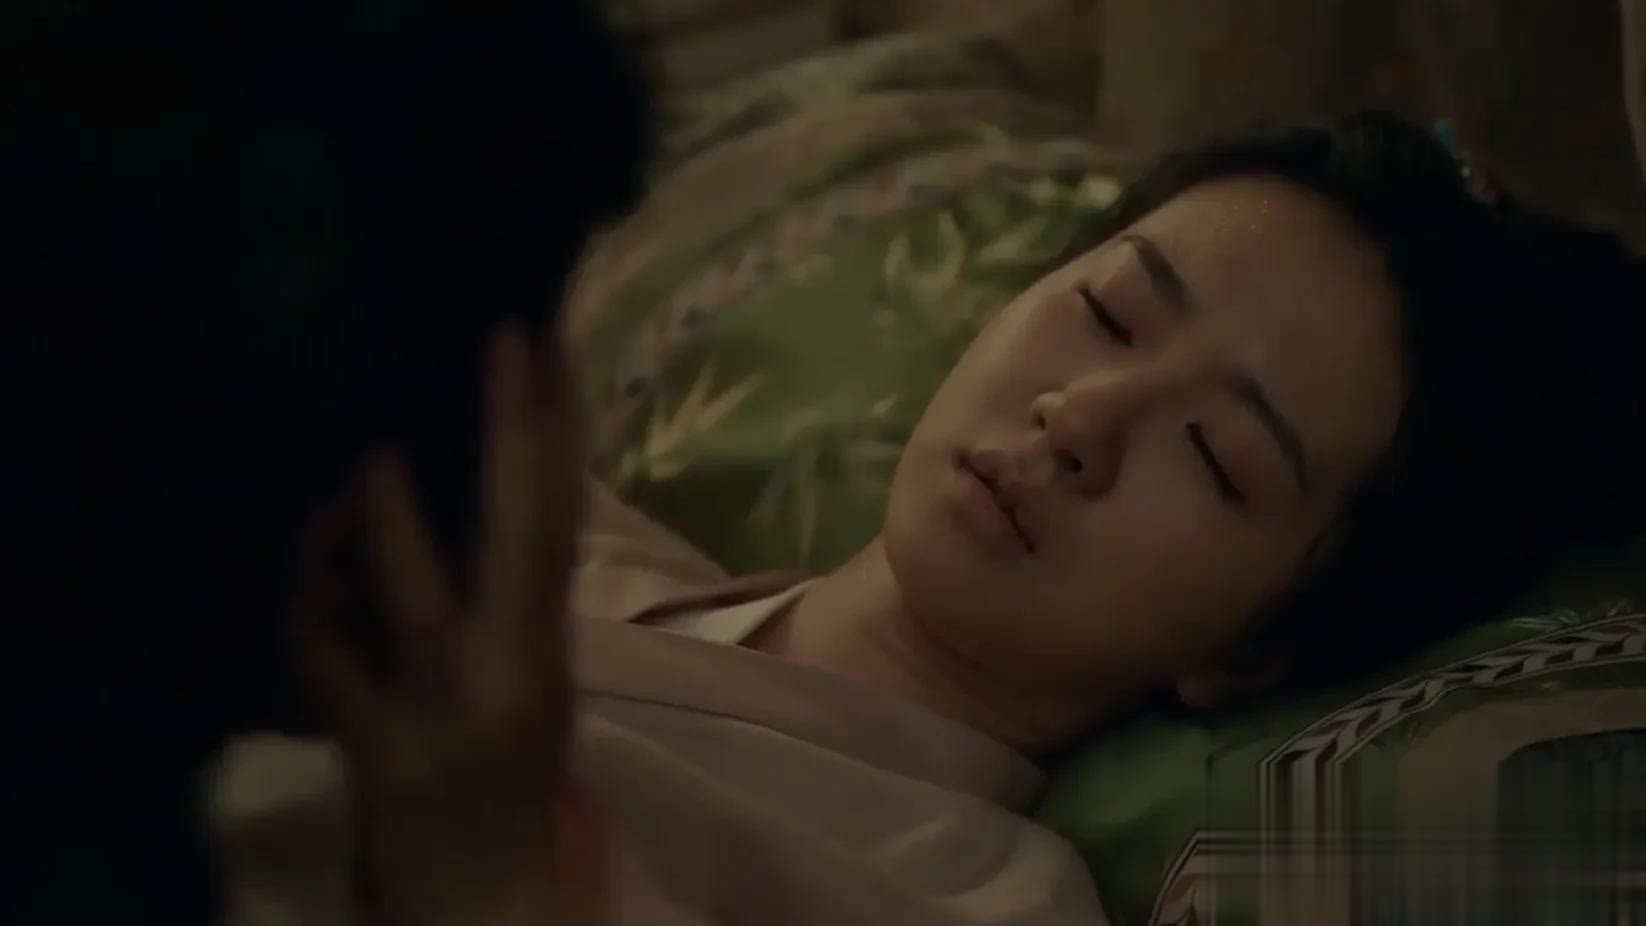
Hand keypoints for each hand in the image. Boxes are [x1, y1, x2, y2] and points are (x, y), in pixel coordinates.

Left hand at [296, 324, 604, 925]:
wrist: (486, 897)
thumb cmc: (511, 782)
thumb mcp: (528, 682)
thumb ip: (510, 601)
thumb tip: (484, 494)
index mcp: (547, 647)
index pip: (565, 522)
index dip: (561, 433)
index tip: (553, 348)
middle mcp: (510, 668)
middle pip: (525, 536)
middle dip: (518, 436)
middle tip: (511, 345)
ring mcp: (445, 707)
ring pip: (421, 598)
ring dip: (396, 527)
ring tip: (375, 465)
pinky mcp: (384, 750)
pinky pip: (333, 668)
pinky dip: (311, 622)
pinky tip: (297, 587)